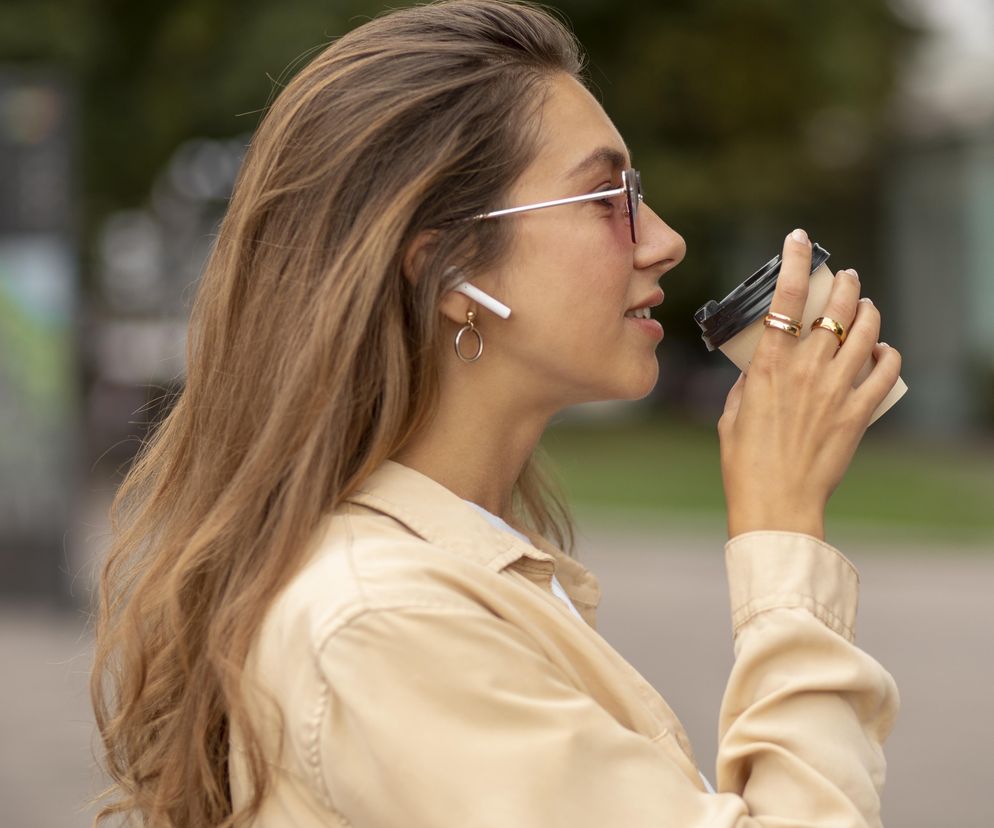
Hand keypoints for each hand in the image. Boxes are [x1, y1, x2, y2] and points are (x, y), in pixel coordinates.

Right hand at [717, 229, 902, 539]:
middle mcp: (805, 371)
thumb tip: (761, 368)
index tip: (799, 240)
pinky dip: (888, 355)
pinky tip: (883, 351)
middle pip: (835, 308)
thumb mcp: (730, 415)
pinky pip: (885, 372)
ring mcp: (836, 390)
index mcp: (768, 367)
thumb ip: (747, 384)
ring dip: (868, 311)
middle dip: (843, 282)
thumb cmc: (744, 463)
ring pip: (865, 332)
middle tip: (845, 276)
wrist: (775, 503)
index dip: (795, 262)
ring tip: (865, 305)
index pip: (786, 298)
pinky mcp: (858, 413)